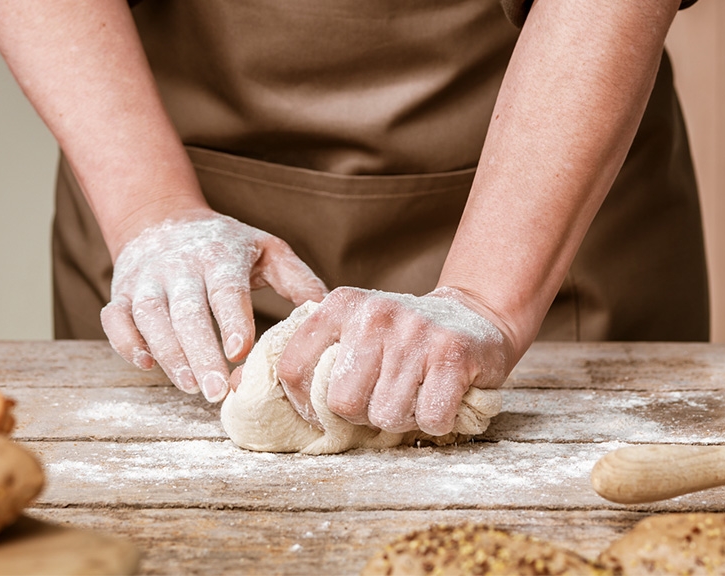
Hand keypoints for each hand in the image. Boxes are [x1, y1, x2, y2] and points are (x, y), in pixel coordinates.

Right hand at [101, 211, 327, 401]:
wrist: (161, 219)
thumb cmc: (224, 243)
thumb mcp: (265, 249)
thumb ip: (296, 279)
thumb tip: (324, 310)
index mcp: (219, 255)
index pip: (226, 289)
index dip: (233, 319)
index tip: (242, 351)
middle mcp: (180, 266)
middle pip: (187, 311)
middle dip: (201, 352)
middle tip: (217, 390)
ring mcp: (146, 280)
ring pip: (151, 318)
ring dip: (169, 353)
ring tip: (191, 386)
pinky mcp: (121, 293)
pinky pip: (115, 319)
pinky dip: (126, 342)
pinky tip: (147, 365)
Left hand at [276, 286, 515, 436]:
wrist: (474, 314)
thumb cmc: (403, 336)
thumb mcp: (355, 327)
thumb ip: (313, 354)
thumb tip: (249, 389)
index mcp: (342, 304)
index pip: (294, 366)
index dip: (304, 404)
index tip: (325, 410)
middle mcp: (375, 314)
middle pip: (342, 402)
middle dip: (362, 415)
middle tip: (383, 398)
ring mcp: (415, 332)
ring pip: (386, 416)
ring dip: (403, 419)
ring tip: (414, 395)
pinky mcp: (452, 354)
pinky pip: (429, 418)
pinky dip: (436, 421)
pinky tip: (441, 398)